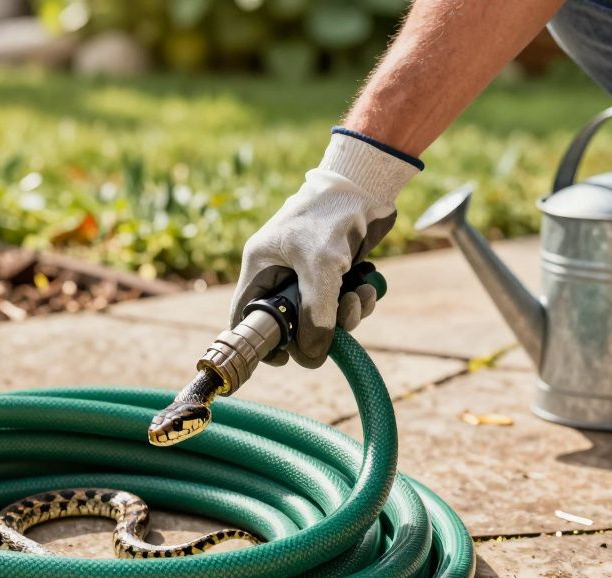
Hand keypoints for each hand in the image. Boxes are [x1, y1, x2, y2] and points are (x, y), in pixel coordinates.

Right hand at [228, 131, 419, 367]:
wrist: (367, 185)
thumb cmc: (332, 217)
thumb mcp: (322, 269)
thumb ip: (317, 315)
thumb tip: (312, 356)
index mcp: (260, 266)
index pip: (245, 315)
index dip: (259, 342)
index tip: (284, 358)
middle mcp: (279, 272)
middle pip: (288, 322)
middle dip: (316, 330)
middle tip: (334, 329)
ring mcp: (307, 273)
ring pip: (320, 316)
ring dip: (344, 317)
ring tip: (358, 299)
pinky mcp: (333, 272)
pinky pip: (339, 304)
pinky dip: (355, 303)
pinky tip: (366, 290)